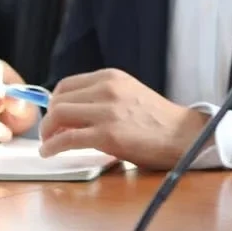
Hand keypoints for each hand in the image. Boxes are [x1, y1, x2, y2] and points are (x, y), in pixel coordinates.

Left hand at [37, 69, 200, 169]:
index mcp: (111, 77)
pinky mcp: (108, 135)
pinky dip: (52, 146)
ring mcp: (107, 112)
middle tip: (50, 134)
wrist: (183, 135)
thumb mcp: (129, 95)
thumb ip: (102, 97)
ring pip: (58, 116)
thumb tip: (71, 111)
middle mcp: (107, 89)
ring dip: (48, 132)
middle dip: (49, 119)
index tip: (54, 117)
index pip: (67, 85)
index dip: (55, 102)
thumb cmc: (157, 120)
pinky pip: (67, 139)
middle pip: (59, 100)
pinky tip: (50, 152)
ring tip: (49, 144)